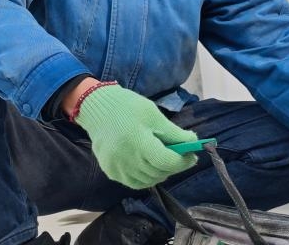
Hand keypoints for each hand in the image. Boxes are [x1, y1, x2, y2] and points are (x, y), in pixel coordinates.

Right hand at [73, 84, 197, 188]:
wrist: (95, 108)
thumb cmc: (127, 106)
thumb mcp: (153, 114)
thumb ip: (174, 133)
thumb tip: (193, 143)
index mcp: (137, 141)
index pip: (166, 161)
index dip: (183, 161)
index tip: (192, 156)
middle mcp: (125, 158)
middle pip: (159, 172)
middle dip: (174, 166)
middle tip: (181, 157)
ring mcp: (116, 167)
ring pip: (148, 181)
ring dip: (160, 173)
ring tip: (164, 160)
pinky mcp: (110, 171)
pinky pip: (134, 182)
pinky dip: (145, 177)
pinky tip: (148, 165)